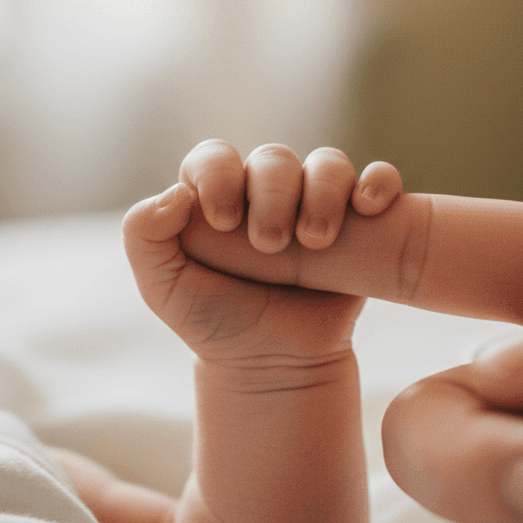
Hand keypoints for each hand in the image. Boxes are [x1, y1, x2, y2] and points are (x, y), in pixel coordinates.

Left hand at [122, 140, 401, 366]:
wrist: (276, 366)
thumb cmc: (217, 322)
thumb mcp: (164, 287)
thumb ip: (144, 237)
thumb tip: (173, 194)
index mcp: (218, 196)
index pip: (216, 156)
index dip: (219, 174)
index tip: (222, 219)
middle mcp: (267, 193)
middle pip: (274, 158)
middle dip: (271, 195)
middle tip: (267, 245)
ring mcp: (316, 204)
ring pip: (328, 163)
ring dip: (322, 192)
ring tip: (315, 241)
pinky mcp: (358, 222)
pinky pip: (378, 180)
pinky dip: (378, 183)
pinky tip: (368, 208)